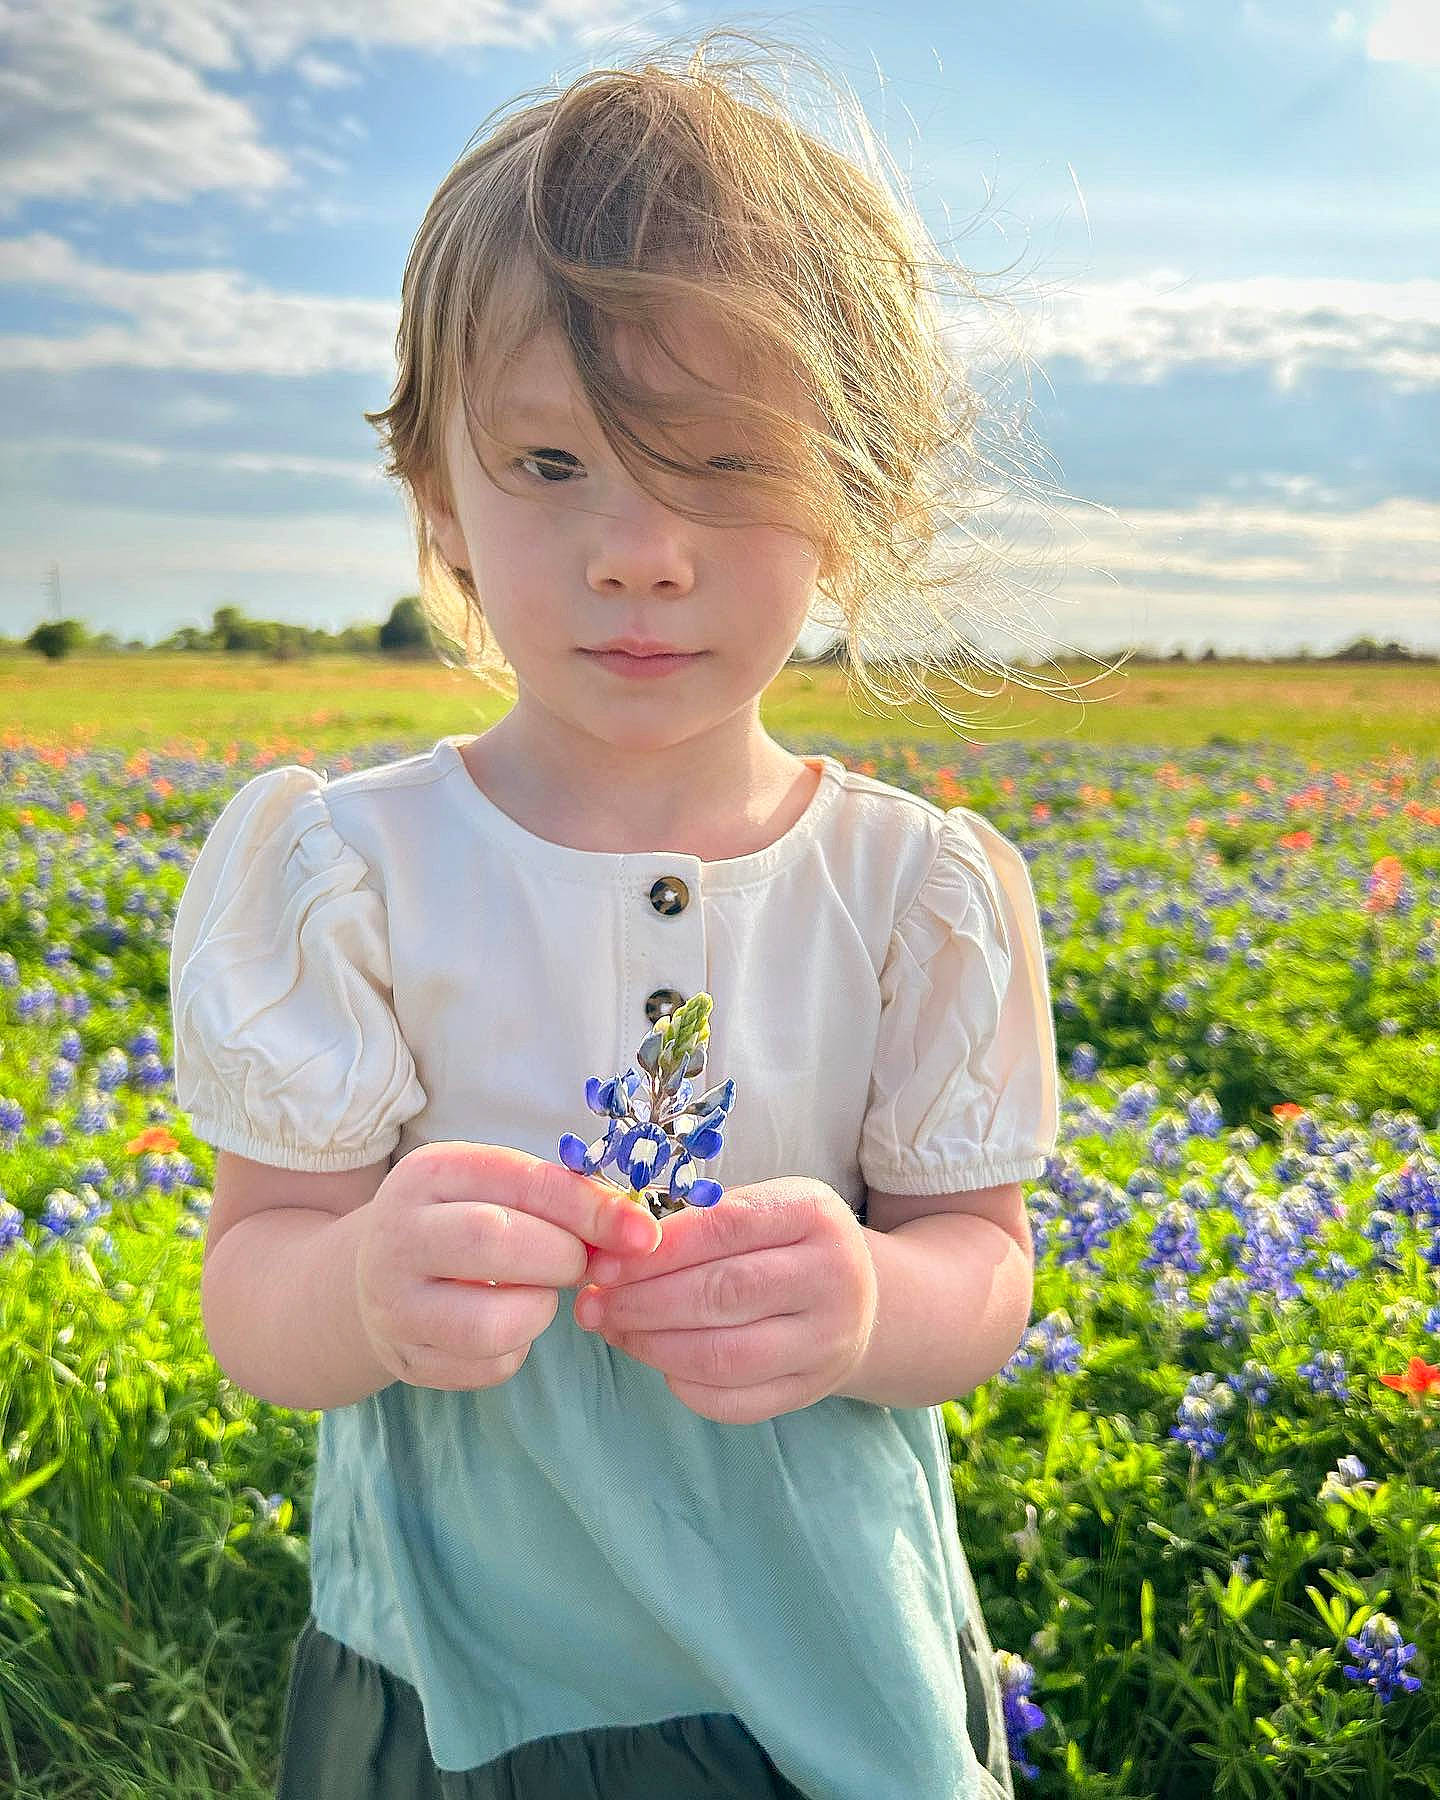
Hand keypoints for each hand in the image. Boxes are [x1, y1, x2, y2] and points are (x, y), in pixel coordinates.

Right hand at [355, 1141, 660, 1390]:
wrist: (372, 1276)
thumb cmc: (460, 1220)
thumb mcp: (494, 1187)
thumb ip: (559, 1199)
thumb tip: (636, 1236)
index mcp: (429, 1173)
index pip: (522, 1183)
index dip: (591, 1209)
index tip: (641, 1233)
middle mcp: (399, 1235)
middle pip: (496, 1243)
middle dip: (562, 1258)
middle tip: (579, 1264)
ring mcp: (393, 1304)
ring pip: (492, 1323)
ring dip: (539, 1310)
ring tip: (536, 1293)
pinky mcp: (405, 1359)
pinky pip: (490, 1366)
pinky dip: (518, 1348)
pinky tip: (506, 1323)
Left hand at [573, 1178, 877, 1423]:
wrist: (858, 1296)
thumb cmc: (786, 1242)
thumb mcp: (760, 1206)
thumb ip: (695, 1224)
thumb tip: (608, 1255)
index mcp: (813, 1215)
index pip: (725, 1229)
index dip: (657, 1251)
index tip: (603, 1264)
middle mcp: (831, 1278)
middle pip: (723, 1294)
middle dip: (643, 1302)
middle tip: (593, 1304)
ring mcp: (826, 1341)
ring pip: (725, 1357)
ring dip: (653, 1347)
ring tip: (613, 1330)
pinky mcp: (812, 1389)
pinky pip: (736, 1401)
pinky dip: (683, 1385)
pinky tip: (656, 1360)